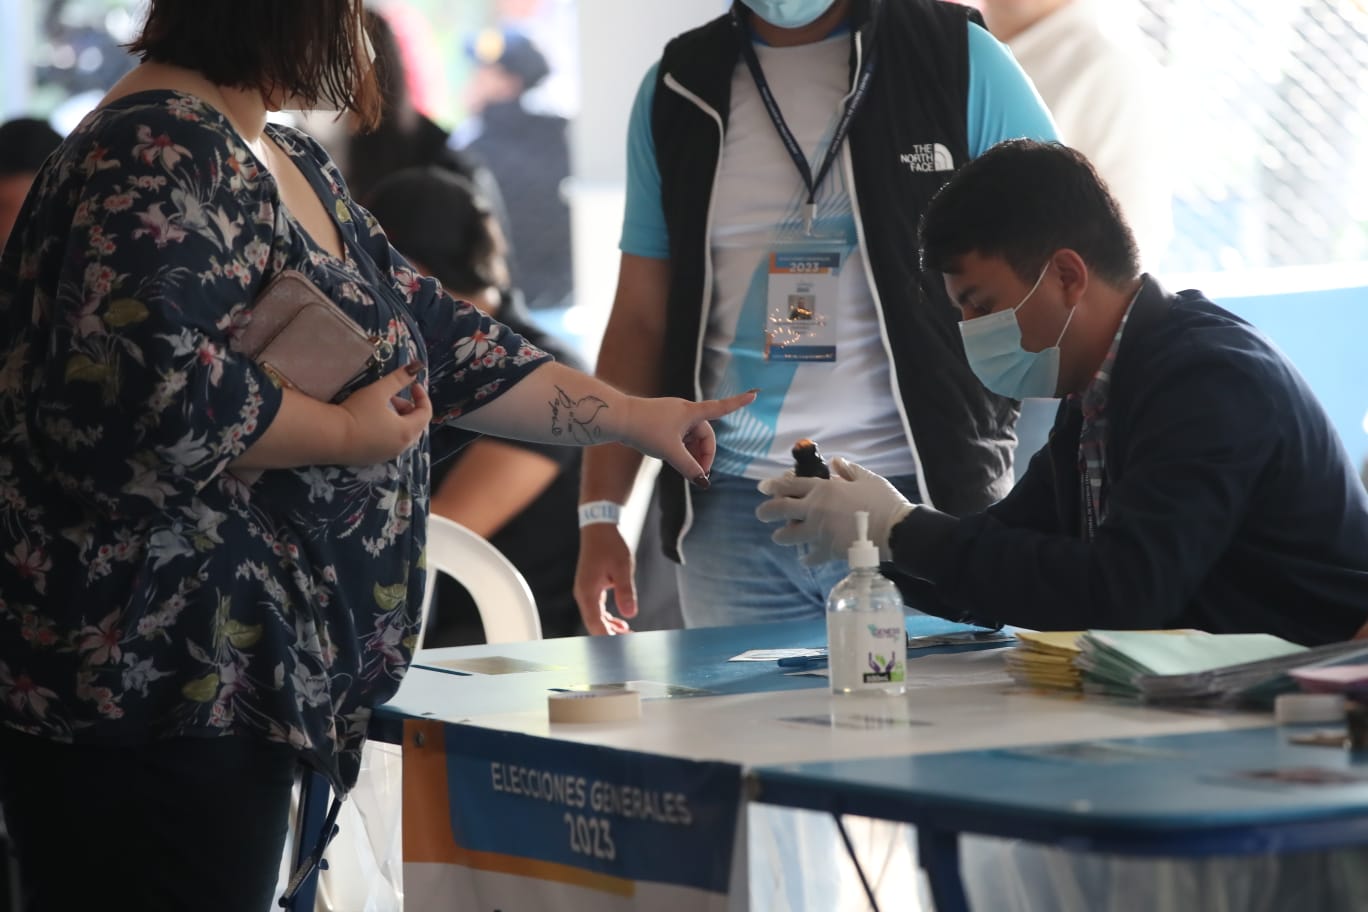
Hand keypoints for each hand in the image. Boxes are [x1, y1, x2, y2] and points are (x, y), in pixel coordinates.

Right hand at [335, 362, 432, 465]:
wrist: (330, 437)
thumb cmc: (357, 412)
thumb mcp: (378, 391)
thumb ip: (398, 379)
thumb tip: (417, 367)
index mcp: (407, 431)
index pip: (426, 413)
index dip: (422, 396)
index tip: (412, 385)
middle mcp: (401, 447)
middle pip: (415, 425)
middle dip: (408, 408)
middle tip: (392, 397)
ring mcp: (387, 456)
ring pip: (402, 435)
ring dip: (397, 420)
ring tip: (379, 408)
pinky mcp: (373, 459)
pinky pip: (389, 443)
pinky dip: (388, 431)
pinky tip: (370, 422)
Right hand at [573, 524, 635, 634]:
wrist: (599, 527)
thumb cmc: (610, 544)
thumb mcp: (623, 567)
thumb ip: (626, 591)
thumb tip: (630, 614)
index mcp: (588, 591)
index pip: (596, 624)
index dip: (609, 638)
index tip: (623, 646)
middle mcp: (583, 594)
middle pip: (593, 625)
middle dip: (611, 637)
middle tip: (631, 643)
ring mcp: (585, 591)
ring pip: (595, 619)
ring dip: (610, 629)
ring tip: (629, 636)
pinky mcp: (590, 588)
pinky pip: (597, 610)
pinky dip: (608, 619)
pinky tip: (621, 624)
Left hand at [620, 390, 757, 486]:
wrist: (618, 418)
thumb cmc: (645, 429)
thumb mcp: (670, 452)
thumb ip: (689, 468)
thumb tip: (703, 482)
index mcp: (692, 412)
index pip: (721, 408)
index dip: (739, 403)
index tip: (754, 395)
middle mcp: (686, 411)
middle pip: (705, 436)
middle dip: (704, 455)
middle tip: (699, 476)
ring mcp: (674, 416)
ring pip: (692, 439)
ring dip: (692, 455)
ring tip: (683, 470)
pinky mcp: (664, 421)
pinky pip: (680, 437)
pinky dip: (681, 450)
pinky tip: (671, 459)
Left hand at [755, 457, 914, 566]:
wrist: (895, 531)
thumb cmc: (883, 501)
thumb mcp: (867, 478)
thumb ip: (848, 470)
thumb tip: (834, 461)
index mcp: (823, 489)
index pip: (790, 485)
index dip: (774, 485)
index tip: (763, 487)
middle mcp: (815, 510)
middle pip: (780, 509)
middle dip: (766, 511)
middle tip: (761, 514)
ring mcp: (819, 532)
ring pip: (789, 535)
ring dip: (781, 535)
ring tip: (779, 536)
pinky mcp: (828, 551)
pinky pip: (811, 556)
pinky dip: (807, 558)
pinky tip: (805, 559)